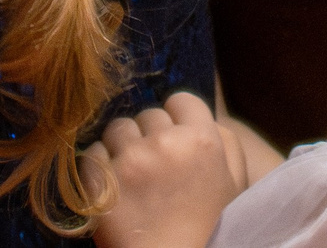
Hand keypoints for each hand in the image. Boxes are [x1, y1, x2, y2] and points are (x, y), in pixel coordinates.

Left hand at [86, 93, 243, 247]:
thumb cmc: (208, 228)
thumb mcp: (234, 183)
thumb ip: (226, 143)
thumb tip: (207, 120)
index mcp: (203, 140)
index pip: (180, 99)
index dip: (176, 117)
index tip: (173, 137)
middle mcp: (166, 143)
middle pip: (148, 114)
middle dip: (149, 134)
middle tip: (153, 163)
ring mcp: (131, 161)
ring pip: (117, 129)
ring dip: (122, 146)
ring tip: (129, 173)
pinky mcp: (101, 181)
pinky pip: (92, 153)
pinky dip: (99, 166)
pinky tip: (111, 185)